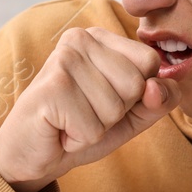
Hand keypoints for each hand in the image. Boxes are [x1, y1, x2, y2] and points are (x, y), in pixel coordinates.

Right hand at [0, 27, 178, 191]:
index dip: (135, 94)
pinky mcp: (51, 88)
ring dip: (95, 128)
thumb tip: (160, 87)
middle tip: (83, 113)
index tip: (102, 99)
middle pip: (134, 84)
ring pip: (114, 108)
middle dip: (115, 113)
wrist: (32, 153)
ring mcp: (62, 60)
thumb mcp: (130, 115)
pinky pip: (92, 127)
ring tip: (70, 121)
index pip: (149, 62)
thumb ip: (158, 100)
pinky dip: (79, 138)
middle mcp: (79, 39)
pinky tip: (59, 129)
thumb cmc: (78, 126)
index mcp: (99, 38)